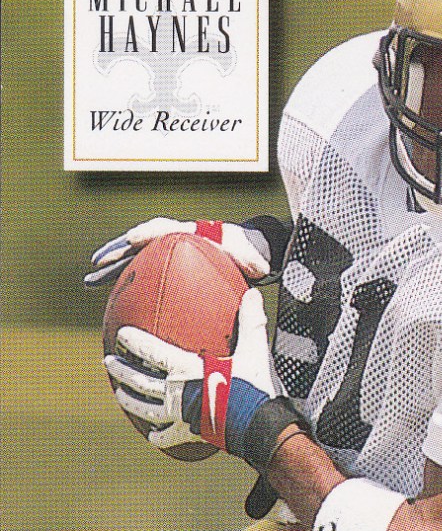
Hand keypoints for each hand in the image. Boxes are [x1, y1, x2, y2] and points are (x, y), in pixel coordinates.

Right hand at [84, 217, 270, 287]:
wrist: (241, 249)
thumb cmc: (244, 250)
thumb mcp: (250, 254)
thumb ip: (253, 259)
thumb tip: (261, 269)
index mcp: (188, 232)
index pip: (163, 228)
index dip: (148, 232)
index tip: (134, 239)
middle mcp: (171, 240)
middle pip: (137, 243)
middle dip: (117, 251)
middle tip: (97, 263)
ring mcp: (164, 253)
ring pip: (133, 259)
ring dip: (112, 269)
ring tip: (91, 282)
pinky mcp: (161, 266)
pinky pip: (140, 274)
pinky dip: (125, 284)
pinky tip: (111, 302)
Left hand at [104, 289, 283, 456]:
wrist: (260, 426)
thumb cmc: (255, 387)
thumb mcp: (254, 350)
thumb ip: (250, 321)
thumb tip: (253, 293)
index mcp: (186, 369)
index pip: (151, 351)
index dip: (134, 342)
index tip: (121, 334)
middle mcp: (177, 392)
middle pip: (139, 381)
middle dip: (121, 370)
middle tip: (108, 362)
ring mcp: (180, 415)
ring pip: (145, 409)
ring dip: (130, 401)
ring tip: (120, 395)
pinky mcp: (190, 434)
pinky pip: (167, 437)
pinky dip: (158, 436)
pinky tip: (152, 435)